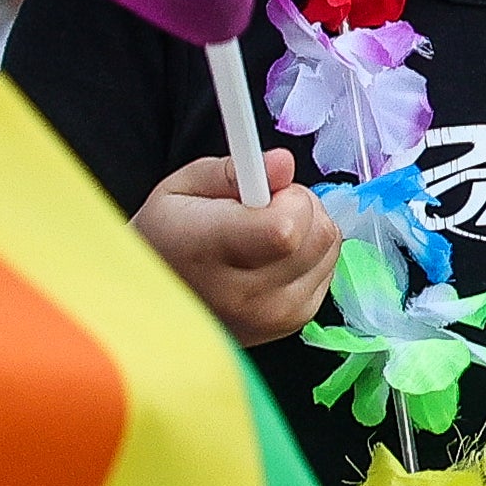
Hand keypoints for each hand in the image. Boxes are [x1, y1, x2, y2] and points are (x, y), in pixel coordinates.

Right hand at [133, 151, 343, 343]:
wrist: (157, 301)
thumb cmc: (168, 237)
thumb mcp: (182, 188)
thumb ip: (234, 172)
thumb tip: (284, 163)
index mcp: (208, 252)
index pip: (284, 229)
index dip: (287, 198)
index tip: (264, 192)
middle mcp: (244, 294)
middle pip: (318, 234)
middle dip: (300, 206)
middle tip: (263, 209)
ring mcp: (272, 315)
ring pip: (329, 249)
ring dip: (308, 230)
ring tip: (265, 235)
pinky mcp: (292, 323)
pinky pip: (328, 271)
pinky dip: (309, 256)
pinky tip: (274, 259)